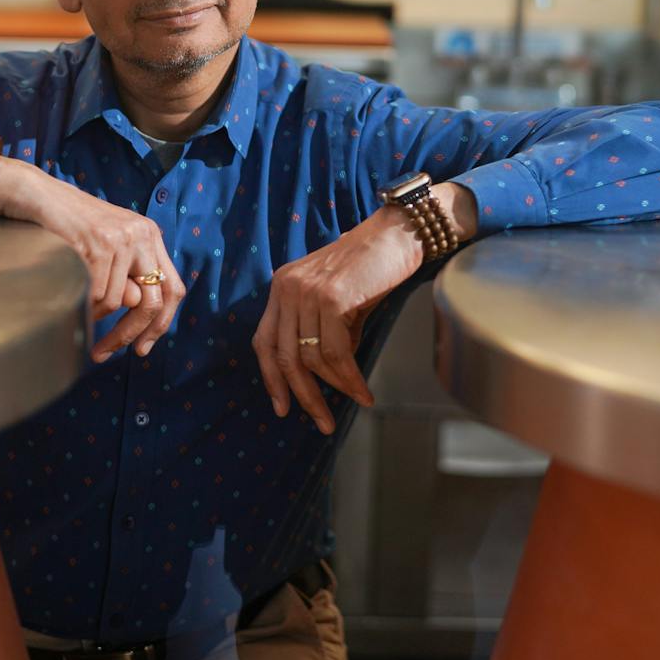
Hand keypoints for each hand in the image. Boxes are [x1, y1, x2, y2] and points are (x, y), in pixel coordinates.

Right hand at [0, 157, 185, 362]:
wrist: (40, 195)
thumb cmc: (72, 225)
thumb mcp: (109, 247)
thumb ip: (127, 276)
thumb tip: (138, 312)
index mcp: (150, 235)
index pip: (174, 288)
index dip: (163, 323)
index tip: (144, 345)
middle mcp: (142, 235)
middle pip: (152, 302)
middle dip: (130, 333)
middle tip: (108, 352)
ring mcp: (121, 239)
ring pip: (117, 302)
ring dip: (95, 315)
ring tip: (79, 307)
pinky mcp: (98, 244)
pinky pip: (95, 293)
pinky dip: (83, 303)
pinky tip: (72, 294)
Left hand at [252, 210, 417, 434]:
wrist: (395, 237)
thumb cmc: (369, 270)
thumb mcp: (335, 301)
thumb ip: (322, 333)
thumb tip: (328, 378)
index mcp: (282, 288)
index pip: (263, 341)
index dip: (271, 378)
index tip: (281, 407)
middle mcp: (287, 289)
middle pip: (284, 356)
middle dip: (302, 395)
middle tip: (322, 422)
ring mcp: (307, 292)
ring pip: (311, 358)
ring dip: (334, 388)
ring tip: (355, 399)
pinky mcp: (331, 299)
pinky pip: (336, 353)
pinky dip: (350, 378)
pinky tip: (363, 392)